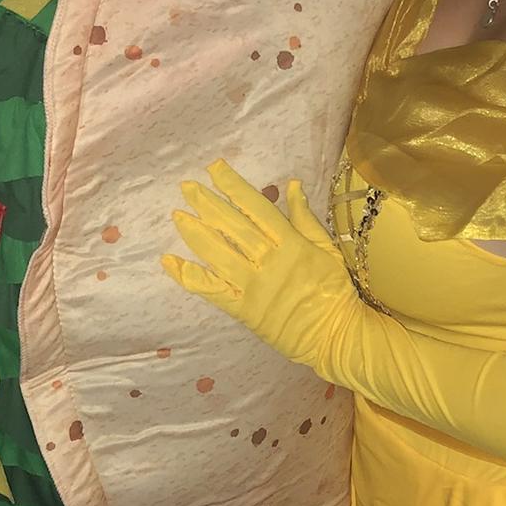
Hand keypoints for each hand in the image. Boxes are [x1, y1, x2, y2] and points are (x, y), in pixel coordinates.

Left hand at [161, 160, 361, 376]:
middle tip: (186, 187)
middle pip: (233, 228)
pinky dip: (189, 276)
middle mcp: (269, 262)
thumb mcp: (328, 250)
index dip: (234, 187)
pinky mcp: (242, 309)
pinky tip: (169, 262)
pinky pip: (211, 290)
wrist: (336, 337)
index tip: (215, 168)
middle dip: (208, 205)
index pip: (257, 209)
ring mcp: (253, 287)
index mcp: (291, 244)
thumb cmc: (335, 292)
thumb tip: (292, 185)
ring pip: (219, 255)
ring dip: (196, 234)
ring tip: (177, 216)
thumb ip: (306, 218)